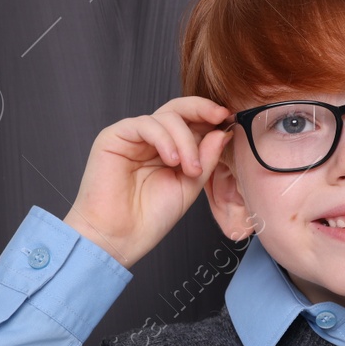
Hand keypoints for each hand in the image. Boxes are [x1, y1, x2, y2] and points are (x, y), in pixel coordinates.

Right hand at [62, 96, 232, 268]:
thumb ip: (206, 158)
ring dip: (186, 141)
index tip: (230, 117)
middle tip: (220, 116)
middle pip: (178, 109)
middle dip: (202, 109)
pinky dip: (164, 139)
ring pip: (166, 118)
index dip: (210, 116)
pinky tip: (172, 160)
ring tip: (190, 169)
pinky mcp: (114, 137)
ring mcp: (133, 136)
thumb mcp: (190, 184)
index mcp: (170, 148)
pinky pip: (145, 125)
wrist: (121, 236)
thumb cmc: (151, 216)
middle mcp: (151, 139)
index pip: (191, 121)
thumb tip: (223, 131)